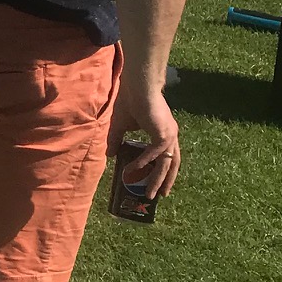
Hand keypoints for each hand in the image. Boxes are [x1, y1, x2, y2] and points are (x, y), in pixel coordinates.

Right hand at [108, 82, 180, 197]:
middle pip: (172, 164)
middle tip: (159, 196)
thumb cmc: (130, 101)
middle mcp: (171, 135)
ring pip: (165, 163)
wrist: (136, 86)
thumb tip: (110, 155)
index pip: (168, 156)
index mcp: (165, 132)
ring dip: (157, 179)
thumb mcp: (120, 125)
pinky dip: (144, 162)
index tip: (158, 184)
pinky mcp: (164, 134)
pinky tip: (135, 170)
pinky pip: (154, 153)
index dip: (164, 171)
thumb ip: (116, 140)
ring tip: (150, 193)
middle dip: (165, 181)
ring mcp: (169, 135)